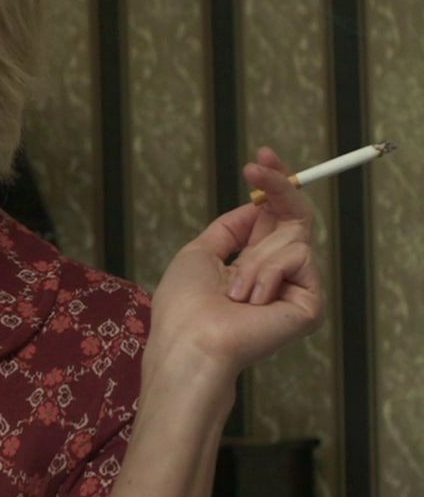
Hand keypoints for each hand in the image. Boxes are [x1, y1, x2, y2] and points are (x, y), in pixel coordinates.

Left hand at [148, 146, 323, 387]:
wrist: (191, 339)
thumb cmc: (185, 304)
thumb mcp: (200, 253)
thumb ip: (230, 229)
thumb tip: (254, 205)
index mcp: (250, 262)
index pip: (272, 217)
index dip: (272, 186)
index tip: (262, 156)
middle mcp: (277, 273)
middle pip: (294, 216)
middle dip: (278, 185)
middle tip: (259, 162)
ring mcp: (295, 288)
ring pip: (293, 236)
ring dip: (255, 257)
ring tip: (234, 292)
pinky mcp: (310, 303)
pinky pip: (299, 257)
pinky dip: (269, 272)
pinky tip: (252, 302)